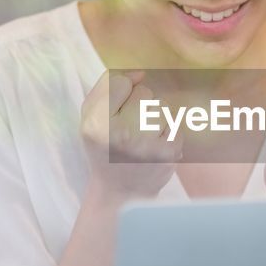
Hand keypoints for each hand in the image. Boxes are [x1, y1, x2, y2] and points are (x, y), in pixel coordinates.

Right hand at [80, 69, 181, 198]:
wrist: (120, 192)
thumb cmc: (104, 148)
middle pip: (144, 92)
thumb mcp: (89, 118)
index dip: (121, 94)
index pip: (120, 82)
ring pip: (162, 106)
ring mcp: (147, 145)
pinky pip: (175, 123)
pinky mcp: (168, 154)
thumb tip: (140, 73)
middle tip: (129, 128)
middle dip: (139, 105)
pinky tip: (155, 147)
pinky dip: (168, 132)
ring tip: (142, 138)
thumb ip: (106, 87)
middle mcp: (121, 134)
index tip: (116, 112)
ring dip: (155, 118)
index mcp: (96, 124)